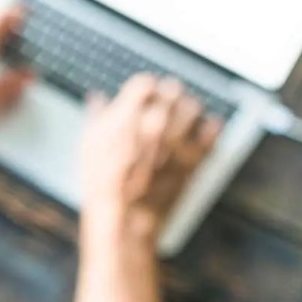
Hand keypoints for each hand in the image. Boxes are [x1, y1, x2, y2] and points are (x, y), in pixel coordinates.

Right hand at [80, 74, 221, 245]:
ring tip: (184, 114)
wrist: (125, 217)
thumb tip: (98, 99)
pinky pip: (212, 132)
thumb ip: (97, 117)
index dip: (144, 88)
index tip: (143, 95)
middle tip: (165, 101)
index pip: (145, 83)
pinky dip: (209, 127)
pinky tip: (204, 128)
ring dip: (188, 108)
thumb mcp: (89, 146)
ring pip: (193, 107)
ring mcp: (176, 140)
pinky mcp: (193, 158)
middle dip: (167, 95)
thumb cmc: (103, 184)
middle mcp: (155, 123)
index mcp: (128, 115)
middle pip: (172, 91)